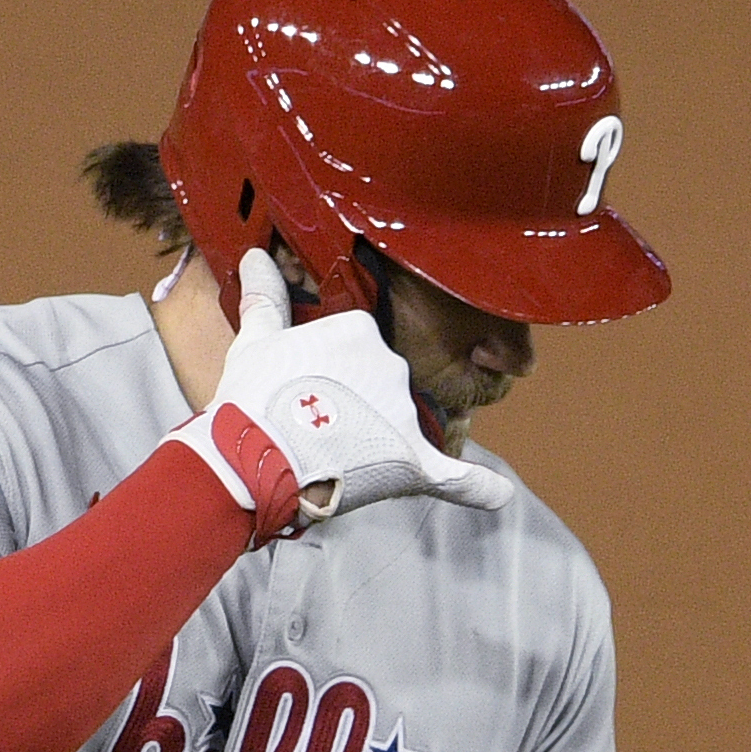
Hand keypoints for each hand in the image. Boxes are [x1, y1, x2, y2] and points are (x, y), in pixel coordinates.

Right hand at [168, 251, 513, 538]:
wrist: (253, 459)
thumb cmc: (250, 400)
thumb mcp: (256, 342)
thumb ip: (266, 299)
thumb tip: (254, 256)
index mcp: (362, 330)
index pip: (360, 349)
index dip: (334, 374)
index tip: (307, 390)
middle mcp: (394, 366)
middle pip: (385, 386)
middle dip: (358, 407)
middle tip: (313, 428)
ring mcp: (406, 414)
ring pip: (405, 424)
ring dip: (381, 442)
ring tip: (333, 458)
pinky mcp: (413, 463)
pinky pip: (459, 478)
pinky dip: (480, 489)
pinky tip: (500, 495)